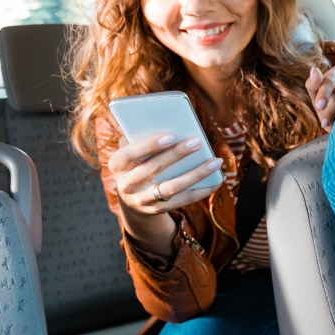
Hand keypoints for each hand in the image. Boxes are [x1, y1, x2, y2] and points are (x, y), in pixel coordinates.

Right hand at [107, 133, 223, 254]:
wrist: (132, 197)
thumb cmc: (137, 162)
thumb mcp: (133, 150)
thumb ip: (143, 137)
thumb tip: (171, 124)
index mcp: (117, 165)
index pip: (129, 154)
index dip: (149, 145)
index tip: (171, 135)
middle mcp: (126, 184)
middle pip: (153, 168)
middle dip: (177, 154)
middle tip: (198, 141)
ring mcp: (142, 200)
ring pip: (172, 187)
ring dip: (196, 173)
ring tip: (215, 161)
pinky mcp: (158, 210)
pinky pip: (183, 200)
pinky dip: (202, 190)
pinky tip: (217, 180)